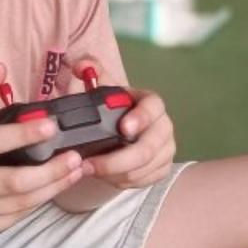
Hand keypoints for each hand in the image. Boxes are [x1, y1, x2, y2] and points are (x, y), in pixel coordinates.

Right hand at [0, 63, 88, 237]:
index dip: (22, 134)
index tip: (51, 125)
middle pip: (14, 181)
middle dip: (50, 170)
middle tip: (75, 156)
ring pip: (21, 202)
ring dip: (54, 186)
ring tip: (75, 170)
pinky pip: (18, 216)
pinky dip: (40, 201)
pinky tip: (56, 187)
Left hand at [68, 57, 176, 189]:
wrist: (119, 129)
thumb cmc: (111, 107)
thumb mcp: (100, 87)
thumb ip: (90, 70)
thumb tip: (82, 65)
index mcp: (150, 102)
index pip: (154, 108)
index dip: (141, 118)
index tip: (123, 128)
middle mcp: (163, 126)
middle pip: (149, 147)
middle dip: (118, 159)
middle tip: (89, 163)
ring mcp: (165, 149)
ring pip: (144, 168)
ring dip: (115, 173)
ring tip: (89, 170)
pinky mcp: (162, 168)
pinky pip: (144, 180)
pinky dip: (122, 181)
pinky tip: (105, 176)